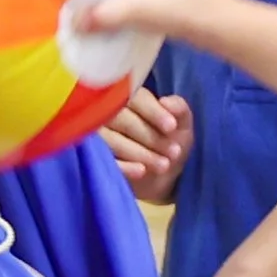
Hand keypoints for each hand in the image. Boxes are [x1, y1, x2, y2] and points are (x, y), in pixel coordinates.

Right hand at [102, 86, 192, 203]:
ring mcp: (96, 137)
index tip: (172, 128)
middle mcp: (106, 112)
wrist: (160, 179)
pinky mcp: (94, 160)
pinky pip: (105, 161)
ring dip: (140, 153)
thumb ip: (180, 109)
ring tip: (164, 165)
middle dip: (150, 136)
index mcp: (128, 98)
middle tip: (174, 152)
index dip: (153, 112)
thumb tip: (167, 102)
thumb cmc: (168, 143)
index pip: (134, 97)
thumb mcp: (181, 126)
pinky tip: (141, 171)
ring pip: (111, 140)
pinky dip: (124, 167)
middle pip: (121, 118)